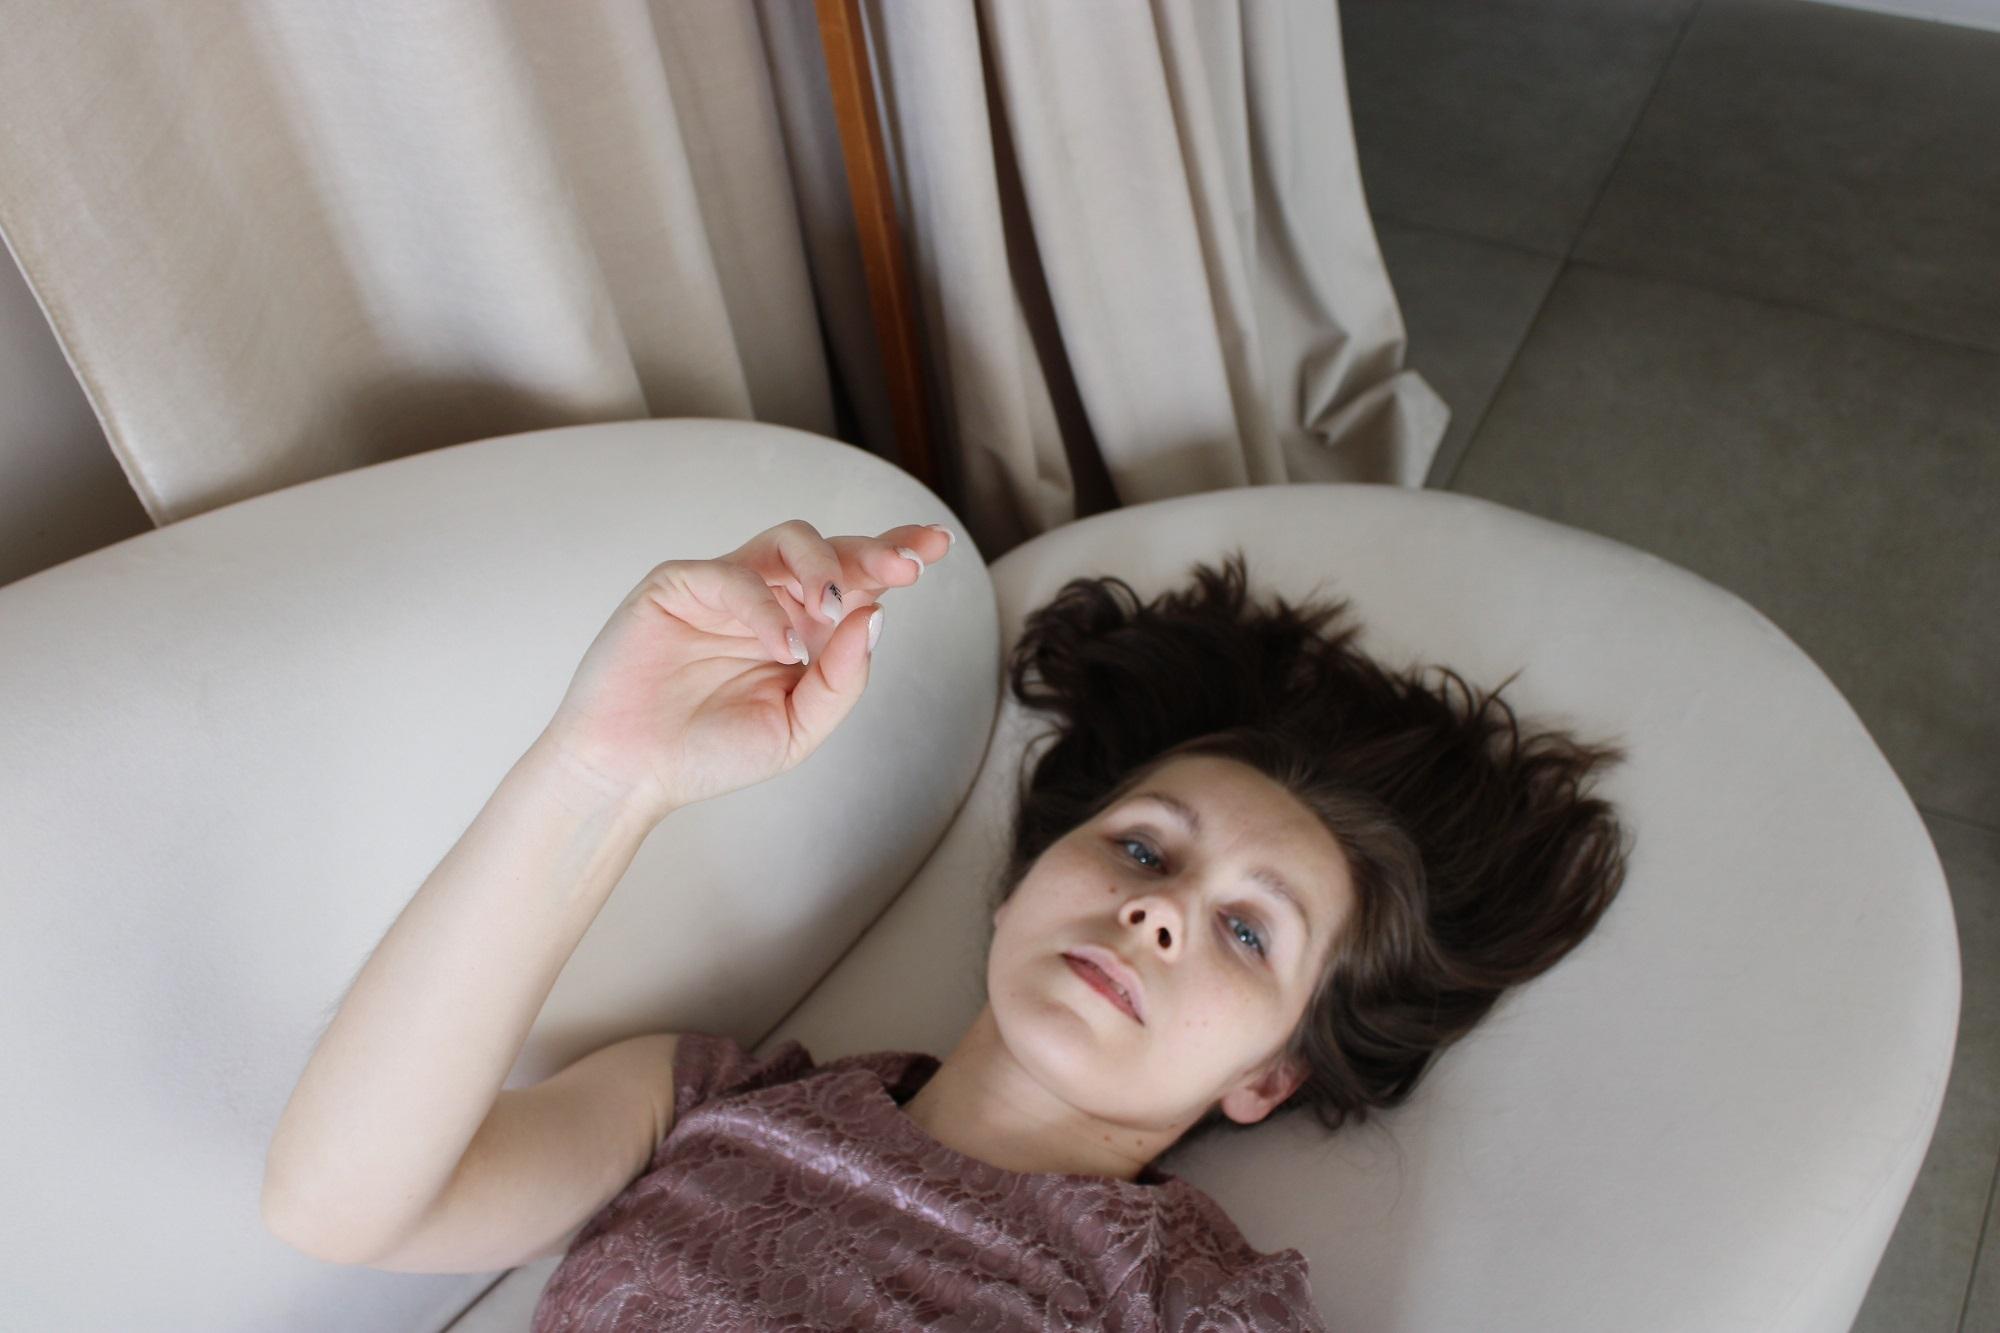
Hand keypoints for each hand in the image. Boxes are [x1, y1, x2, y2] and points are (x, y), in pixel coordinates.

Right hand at [539, 519, 951, 821]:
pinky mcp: (678, 584)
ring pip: (787, 542)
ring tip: (834, 609)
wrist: (632, 774)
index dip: (893, 556)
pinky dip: (764, 609)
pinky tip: (783, 647)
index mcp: (801, 628)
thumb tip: (878, 615)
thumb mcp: (798, 727)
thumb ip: (842, 678)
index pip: (855, 580)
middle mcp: (768, 599)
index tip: (937, 549)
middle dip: (875, 551)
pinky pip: (733, 576)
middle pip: (831, 550)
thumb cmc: (709, 752)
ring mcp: (724, 587)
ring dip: (823, 566)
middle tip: (907, 564)